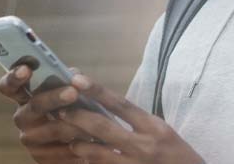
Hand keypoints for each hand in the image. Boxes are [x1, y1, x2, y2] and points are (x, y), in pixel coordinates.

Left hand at [0, 66, 203, 163]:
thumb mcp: (162, 131)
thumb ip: (136, 120)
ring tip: (65, 135)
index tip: (77, 79)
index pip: (120, 104)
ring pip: (95, 152)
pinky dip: (87, 161)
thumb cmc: (175, 154)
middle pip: (102, 127)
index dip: (97, 91)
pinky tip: (78, 155)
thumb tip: (105, 104)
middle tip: (58, 108)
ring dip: (76, 143)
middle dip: (76, 116)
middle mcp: (144, 145)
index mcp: (154, 126)